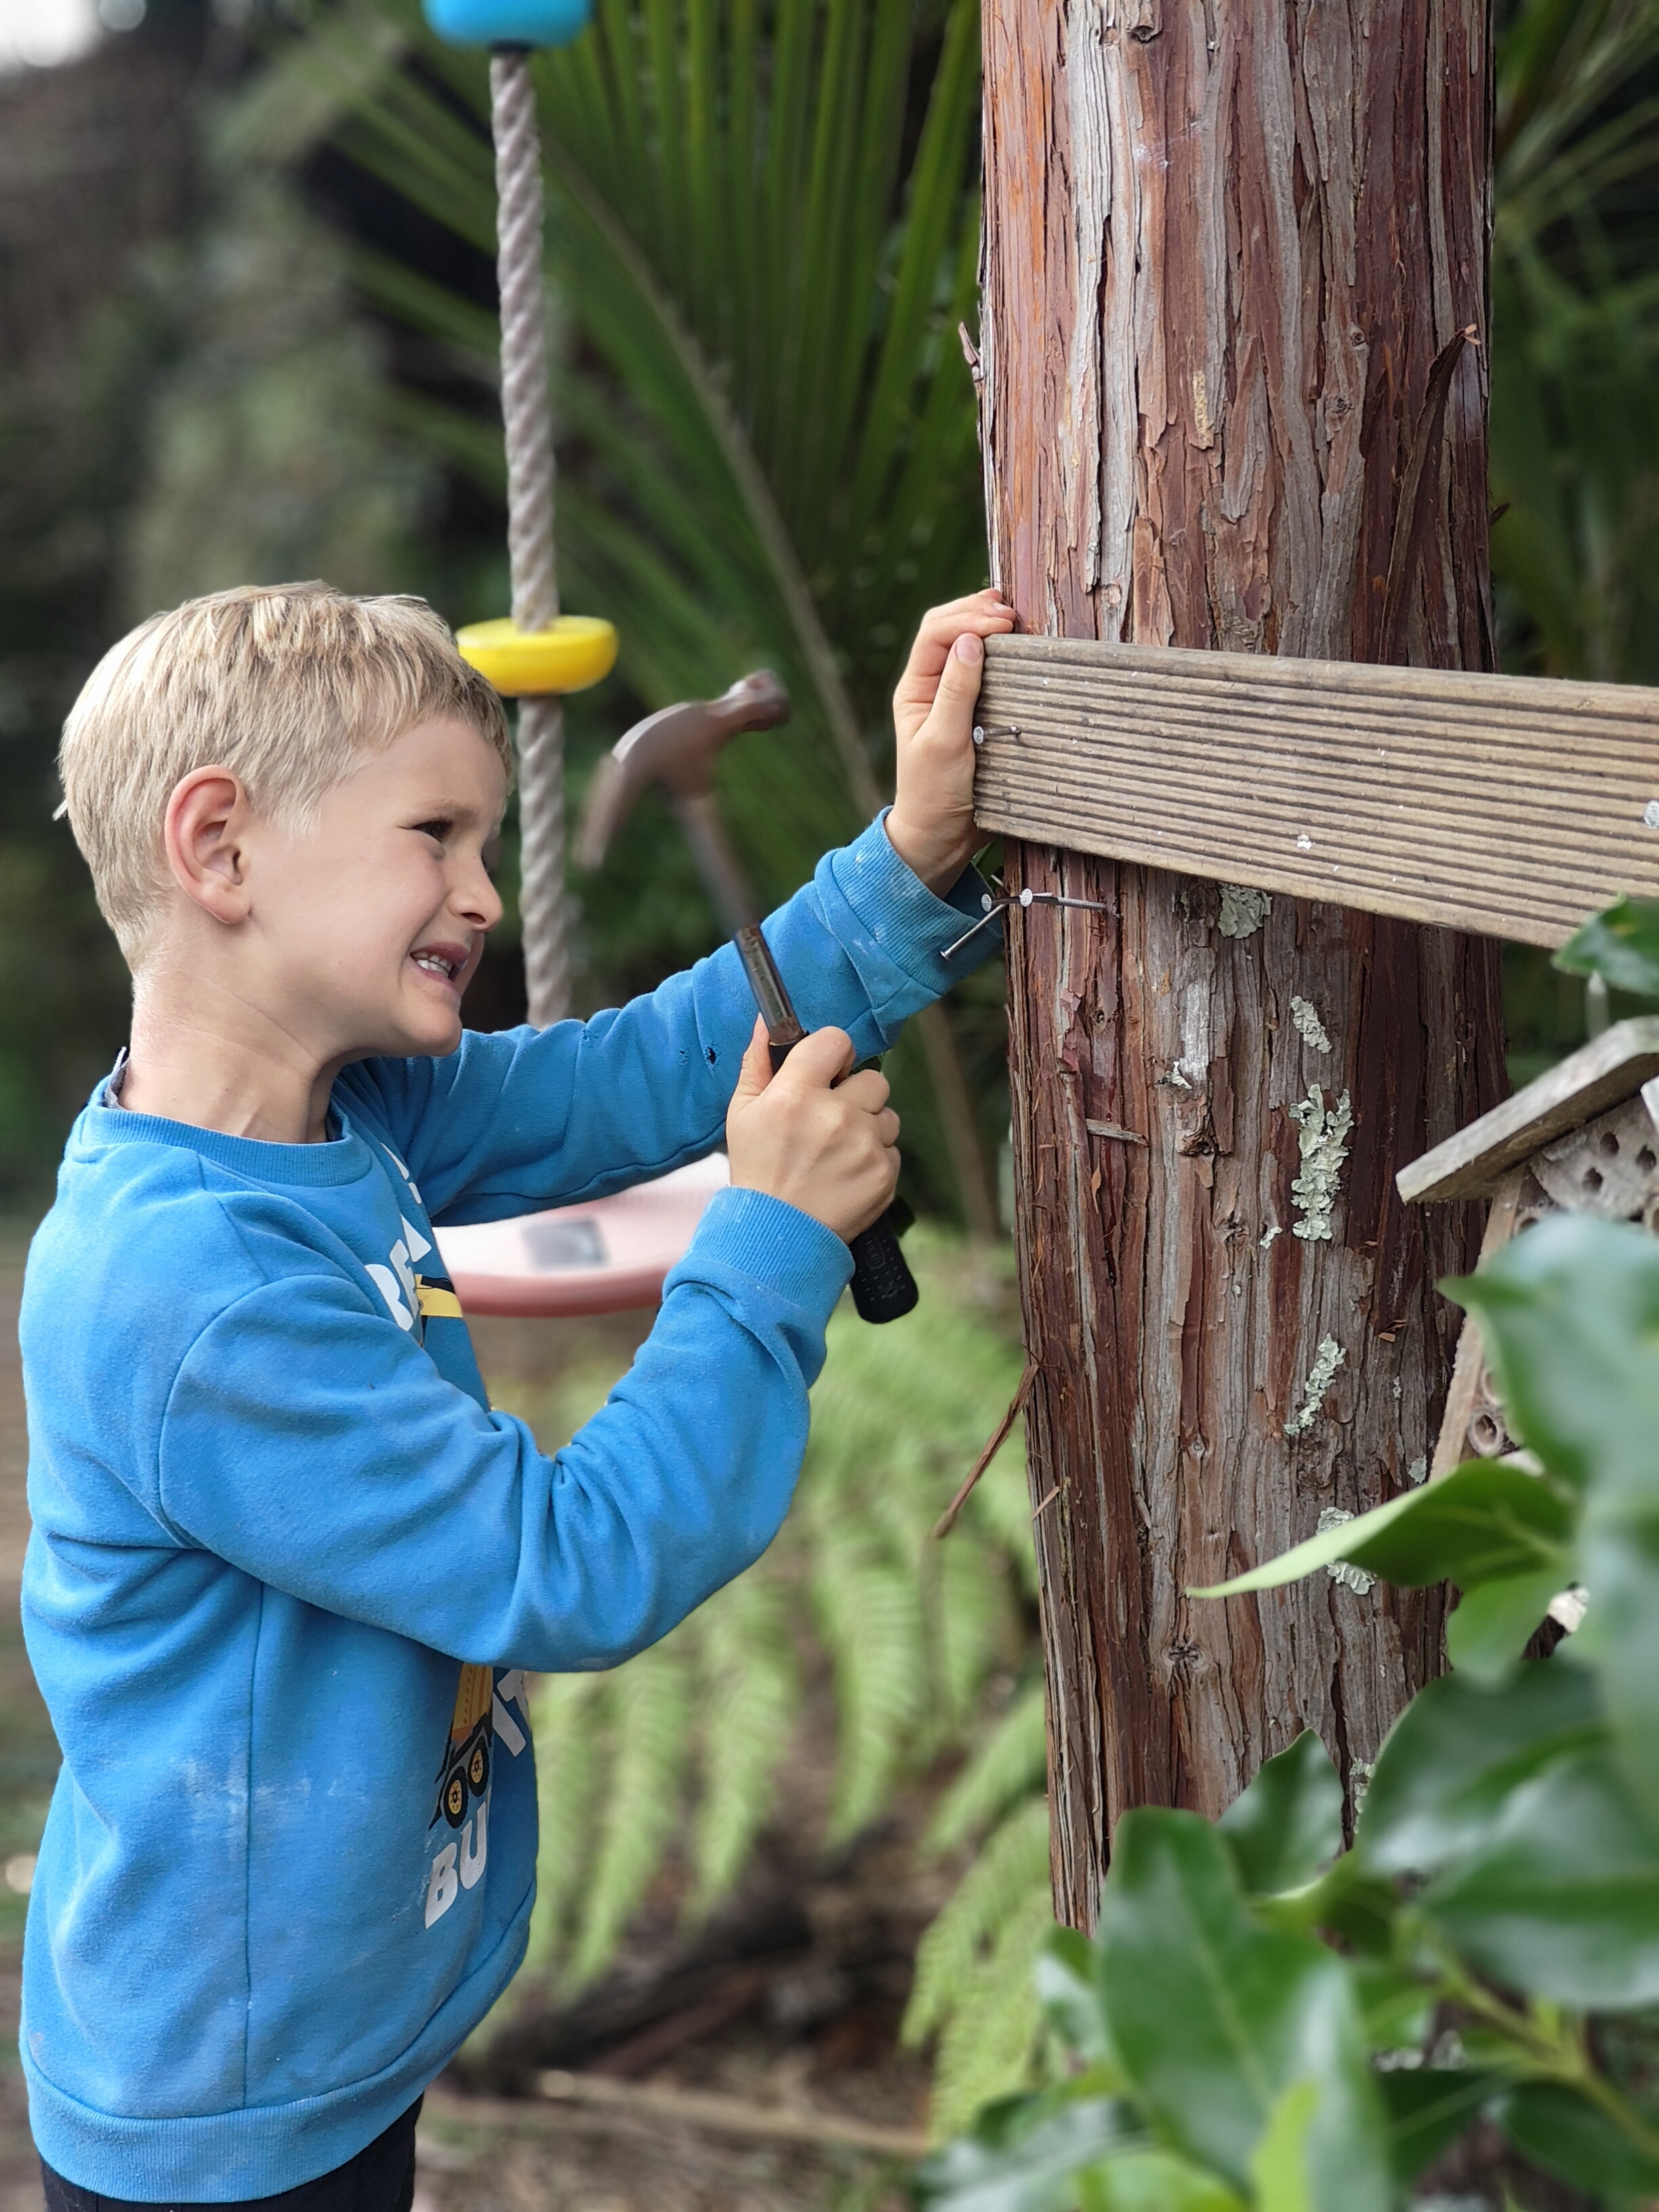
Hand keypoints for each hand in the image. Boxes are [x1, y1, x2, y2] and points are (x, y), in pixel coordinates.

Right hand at [725, 1019, 899, 1242]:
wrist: (776, 1237)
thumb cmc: (757, 1170)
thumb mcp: (741, 1114)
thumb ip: (757, 1063)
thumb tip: (766, 1021)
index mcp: (796, 1094)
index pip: (836, 1041)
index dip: (833, 1054)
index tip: (826, 1072)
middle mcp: (836, 1116)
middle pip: (873, 1078)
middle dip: (855, 1095)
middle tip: (830, 1121)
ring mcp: (865, 1146)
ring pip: (887, 1115)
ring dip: (869, 1128)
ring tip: (838, 1152)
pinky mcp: (884, 1174)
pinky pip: (892, 1149)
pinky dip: (874, 1159)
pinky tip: (847, 1174)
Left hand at [884, 589, 1014, 892]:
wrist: (942, 837)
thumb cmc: (936, 793)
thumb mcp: (945, 742)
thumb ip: (957, 691)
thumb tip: (969, 641)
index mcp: (915, 689)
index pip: (937, 634)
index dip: (968, 618)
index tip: (1004, 622)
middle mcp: (931, 688)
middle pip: (951, 630)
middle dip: (979, 613)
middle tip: (1014, 613)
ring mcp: (954, 699)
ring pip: (970, 647)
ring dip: (991, 629)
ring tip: (1019, 621)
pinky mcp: (976, 715)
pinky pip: (988, 673)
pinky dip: (1003, 656)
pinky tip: (1021, 649)